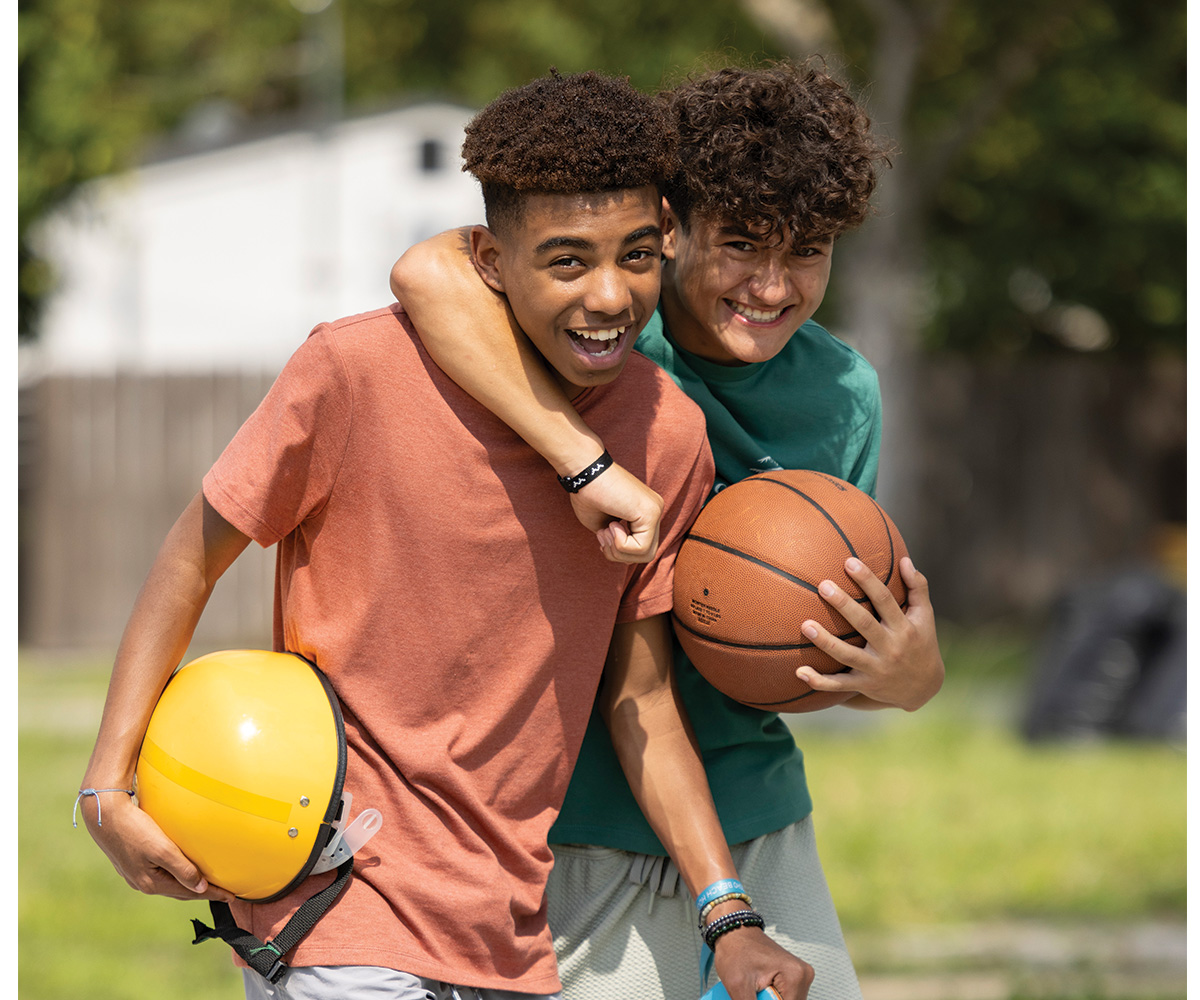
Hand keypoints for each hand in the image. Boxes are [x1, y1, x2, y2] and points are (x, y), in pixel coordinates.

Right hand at [79, 789, 235, 902]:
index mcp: (151, 883)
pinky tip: (182, 868)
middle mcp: (143, 882)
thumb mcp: (162, 849)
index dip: (212, 894)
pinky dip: (177, 874)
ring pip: (170, 883)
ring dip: (189, 884)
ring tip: (207, 883)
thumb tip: (201, 889)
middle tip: (224, 892)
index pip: (190, 892)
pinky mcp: (133, 861)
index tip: (232, 897)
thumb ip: (183, 869)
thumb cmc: (134, 828)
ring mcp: (136, 873)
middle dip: (202, 892)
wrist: (103, 814)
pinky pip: (162, 873)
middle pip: (180, 891)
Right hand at [568, 462, 662, 563]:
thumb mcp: (604, 527)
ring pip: (646, 555)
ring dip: (618, 550)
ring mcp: (655, 510)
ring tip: (605, 531)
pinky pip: (641, 548)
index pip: (641, 548)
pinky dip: (620, 544)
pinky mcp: (651, 513)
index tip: (601, 535)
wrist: (584, 472)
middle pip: (646, 554)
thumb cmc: (588, 494)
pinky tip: (612, 525)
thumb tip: (626, 557)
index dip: (618, 551)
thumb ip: (618, 541)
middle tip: (602, 536)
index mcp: (645, 512)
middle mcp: (654, 510)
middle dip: (619, 554)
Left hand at [712, 926, 812, 999]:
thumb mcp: (738, 986)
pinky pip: (786, 998)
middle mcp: (804, 975)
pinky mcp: (794, 977)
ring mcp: (800, 975)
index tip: (755, 999)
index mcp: (796, 976)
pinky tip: (760, 995)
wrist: (734, 931)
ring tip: (754, 993)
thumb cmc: (735, 951)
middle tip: (753, 994)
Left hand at [795, 556, 943, 710]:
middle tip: (823, 585)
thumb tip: (904, 559)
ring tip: (805, 625)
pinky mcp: (864, 685)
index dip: (868, 580)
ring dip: (825, 642)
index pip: (885, 600)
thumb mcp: (925, 616)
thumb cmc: (921, 642)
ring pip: (847, 655)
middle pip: (864, 624)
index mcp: (904, 627)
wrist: (923, 688)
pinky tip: (799, 672)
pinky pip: (839, 685)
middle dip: (843, 605)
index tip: (849, 562)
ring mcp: (876, 669)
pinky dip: (820, 681)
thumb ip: (917, 588)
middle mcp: (890, 648)